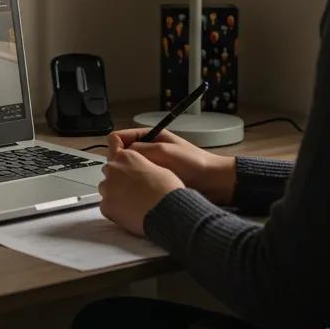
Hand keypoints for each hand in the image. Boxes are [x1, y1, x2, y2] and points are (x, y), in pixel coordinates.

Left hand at [98, 148, 182, 236]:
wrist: (166, 210)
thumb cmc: (167, 189)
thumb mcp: (157, 167)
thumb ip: (142, 166)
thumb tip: (140, 172)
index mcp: (126, 156)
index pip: (113, 145)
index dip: (119, 155)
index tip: (122, 163)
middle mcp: (113, 169)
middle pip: (109, 170)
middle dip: (117, 178)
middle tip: (132, 189)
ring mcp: (107, 187)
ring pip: (106, 189)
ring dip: (115, 193)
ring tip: (133, 202)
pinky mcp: (106, 206)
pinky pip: (106, 206)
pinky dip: (115, 210)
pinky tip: (130, 212)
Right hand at [107, 129, 236, 204]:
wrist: (213, 182)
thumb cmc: (193, 162)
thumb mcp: (164, 151)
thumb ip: (140, 149)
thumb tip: (119, 152)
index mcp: (149, 137)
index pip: (119, 138)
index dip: (116, 147)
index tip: (119, 158)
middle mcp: (147, 150)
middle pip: (121, 155)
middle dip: (121, 163)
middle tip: (129, 173)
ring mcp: (150, 166)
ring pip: (127, 170)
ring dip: (129, 176)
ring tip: (135, 184)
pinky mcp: (154, 181)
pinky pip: (137, 182)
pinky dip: (136, 186)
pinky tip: (140, 191)